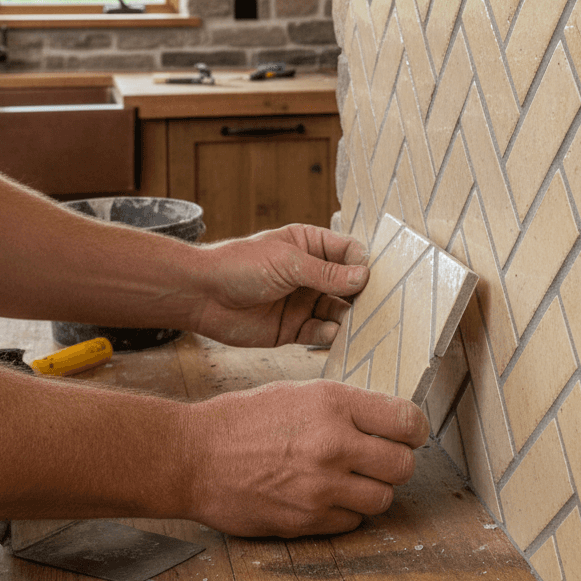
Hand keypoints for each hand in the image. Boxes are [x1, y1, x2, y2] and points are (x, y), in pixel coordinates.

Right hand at [181, 379, 429, 536]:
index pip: (406, 420)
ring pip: (383, 498)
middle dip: (396, 461)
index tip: (409, 432)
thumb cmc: (244, 420)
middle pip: (402, 465)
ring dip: (373, 489)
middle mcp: (333, 444)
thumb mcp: (300, 392)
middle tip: (380, 456)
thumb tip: (385, 420)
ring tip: (352, 476)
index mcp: (333, 404)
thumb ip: (346, 406)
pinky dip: (346, 511)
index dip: (413, 428)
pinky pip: (352, 521)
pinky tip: (327, 495)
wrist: (197, 457)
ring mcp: (321, 487)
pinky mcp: (308, 520)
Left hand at [192, 224, 368, 348]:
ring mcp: (304, 301)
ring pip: (337, 311)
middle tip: (377, 307)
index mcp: (311, 245)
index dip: (363, 265)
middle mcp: (311, 274)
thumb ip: (326, 273)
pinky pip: (320, 332)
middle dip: (362, 295)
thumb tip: (364, 276)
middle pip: (349, 285)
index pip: (349, 253)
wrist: (203, 295)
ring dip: (349, 318)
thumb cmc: (241, 265)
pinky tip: (332, 333)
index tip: (375, 279)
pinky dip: (329, 335)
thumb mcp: (288, 263)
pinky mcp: (294, 328)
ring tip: (359, 324)